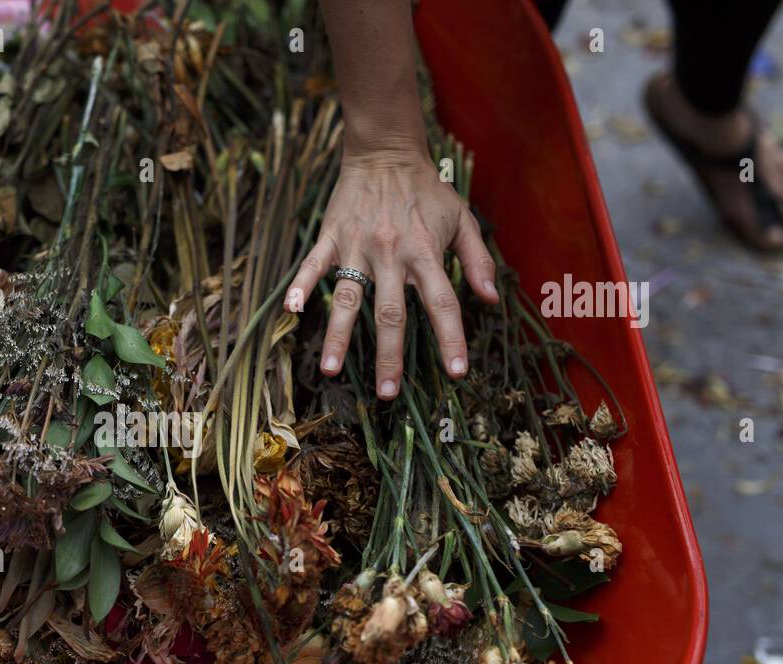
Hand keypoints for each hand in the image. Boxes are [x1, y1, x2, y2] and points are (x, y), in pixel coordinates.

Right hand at [284, 148, 498, 397]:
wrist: (386, 151)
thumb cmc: (427, 191)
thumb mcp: (463, 219)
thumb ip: (477, 260)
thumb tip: (491, 300)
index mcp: (426, 252)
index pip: (442, 303)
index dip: (451, 339)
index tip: (456, 373)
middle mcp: (391, 253)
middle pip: (390, 313)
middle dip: (389, 355)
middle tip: (387, 394)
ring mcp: (357, 246)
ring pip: (347, 297)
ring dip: (337, 335)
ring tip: (330, 370)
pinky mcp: (331, 236)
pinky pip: (313, 264)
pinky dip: (301, 285)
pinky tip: (291, 311)